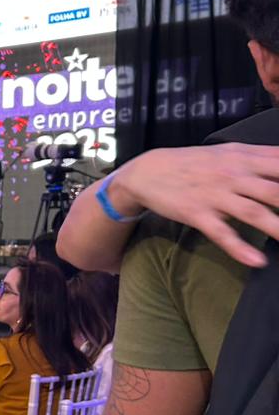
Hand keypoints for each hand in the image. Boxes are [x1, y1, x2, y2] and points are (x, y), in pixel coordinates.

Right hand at [109, 143, 278, 266]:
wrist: (149, 171)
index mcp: (246, 158)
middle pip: (278, 191)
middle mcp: (235, 174)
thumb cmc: (195, 164)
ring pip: (255, 213)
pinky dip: (239, 247)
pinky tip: (256, 261)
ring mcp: (216, 195)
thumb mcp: (231, 153)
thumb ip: (263, 159)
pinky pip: (222, 233)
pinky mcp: (198, 214)